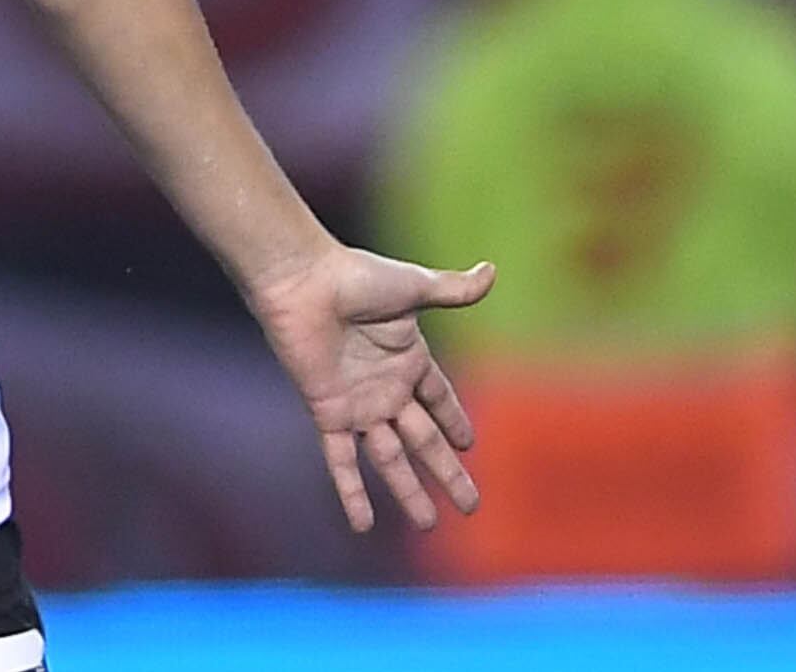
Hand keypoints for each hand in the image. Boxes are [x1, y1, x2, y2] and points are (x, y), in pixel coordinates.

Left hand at [245, 245, 494, 532]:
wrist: (303, 282)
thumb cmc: (354, 276)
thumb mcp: (414, 285)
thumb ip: (454, 290)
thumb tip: (492, 271)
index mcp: (408, 358)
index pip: (439, 399)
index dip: (454, 420)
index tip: (470, 445)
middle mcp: (385, 387)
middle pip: (424, 440)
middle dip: (447, 472)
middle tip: (470, 505)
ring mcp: (358, 404)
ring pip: (390, 458)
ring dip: (408, 491)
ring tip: (427, 524)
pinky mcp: (329, 412)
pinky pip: (341, 460)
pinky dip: (351, 492)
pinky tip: (362, 524)